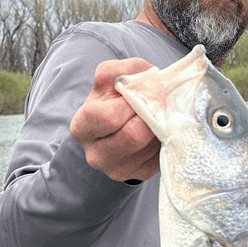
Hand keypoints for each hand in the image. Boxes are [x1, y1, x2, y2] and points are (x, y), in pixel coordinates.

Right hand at [70, 58, 160, 181]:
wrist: (119, 126)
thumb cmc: (115, 99)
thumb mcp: (112, 78)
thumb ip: (125, 71)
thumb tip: (148, 80)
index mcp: (82, 127)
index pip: (108, 118)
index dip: (129, 104)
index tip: (138, 95)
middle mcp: (96, 155)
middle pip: (132, 136)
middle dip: (149, 116)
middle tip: (155, 105)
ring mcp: (118, 170)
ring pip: (150, 146)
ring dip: (160, 127)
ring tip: (157, 117)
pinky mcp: (140, 175)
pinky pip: (160, 155)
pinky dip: (164, 139)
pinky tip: (158, 131)